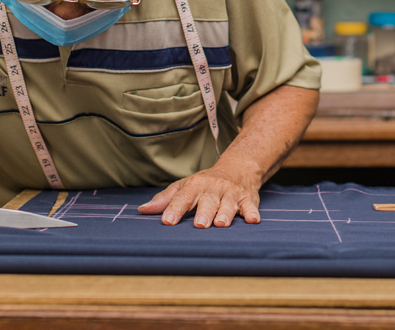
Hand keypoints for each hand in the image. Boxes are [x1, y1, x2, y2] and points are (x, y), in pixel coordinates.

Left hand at [137, 163, 260, 227]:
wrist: (238, 168)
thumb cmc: (205, 184)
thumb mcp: (184, 187)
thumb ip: (165, 199)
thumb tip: (142, 210)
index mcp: (195, 186)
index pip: (183, 197)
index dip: (175, 209)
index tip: (167, 221)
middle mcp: (213, 188)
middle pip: (208, 201)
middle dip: (204, 212)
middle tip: (199, 225)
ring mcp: (231, 193)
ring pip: (228, 203)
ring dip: (225, 213)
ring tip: (221, 224)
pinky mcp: (248, 199)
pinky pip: (250, 205)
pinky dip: (252, 212)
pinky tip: (253, 220)